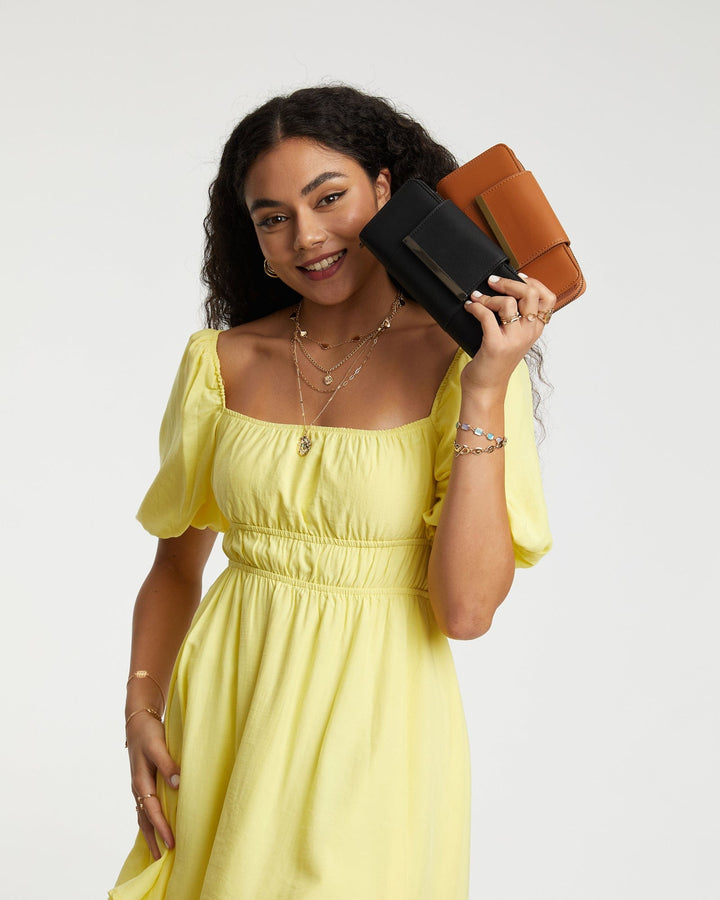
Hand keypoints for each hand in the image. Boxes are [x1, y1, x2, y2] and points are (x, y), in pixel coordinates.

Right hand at [126, 713, 180, 859]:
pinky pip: (145, 807)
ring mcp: (139, 785)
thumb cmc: (149, 733)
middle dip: (153, 838)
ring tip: (157, 850)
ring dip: (150, 832)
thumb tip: (177, 784)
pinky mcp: (143, 782)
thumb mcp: (158, 745)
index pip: (152, 810)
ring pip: (144, 815)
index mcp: (140, 780)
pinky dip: (149, 820)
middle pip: (144, 819)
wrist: (137, 722)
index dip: (161, 827)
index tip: (171, 843)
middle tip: (162, 859)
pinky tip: (155, 827)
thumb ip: (167, 764)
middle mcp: (138, 787)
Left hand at [461, 273, 554, 397]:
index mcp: (535, 330)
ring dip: (489, 296)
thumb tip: (506, 291)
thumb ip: (517, 319)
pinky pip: (486, 316)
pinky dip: (475, 307)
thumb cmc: (496, 362)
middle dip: (509, 282)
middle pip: (530, 294)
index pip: (548, 298)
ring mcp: (513, 340)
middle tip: (492, 281)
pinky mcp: (495, 345)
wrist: (486, 388)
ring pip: (508, 302)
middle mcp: (528, 333)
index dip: (534, 282)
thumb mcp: (514, 339)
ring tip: (477, 298)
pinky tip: (469, 308)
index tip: (518, 276)